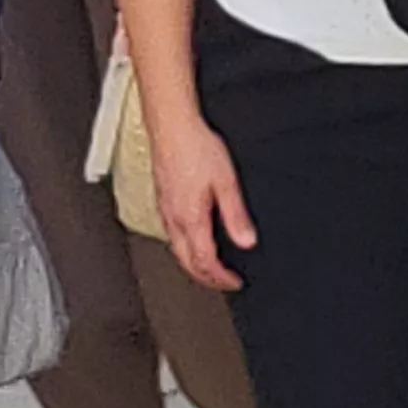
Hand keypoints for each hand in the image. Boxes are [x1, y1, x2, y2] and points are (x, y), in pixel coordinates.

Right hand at [149, 108, 257, 294]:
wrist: (171, 124)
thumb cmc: (195, 147)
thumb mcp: (226, 182)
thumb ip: (236, 215)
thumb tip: (246, 241)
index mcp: (190, 218)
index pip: (204, 261)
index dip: (220, 277)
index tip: (235, 282)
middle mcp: (173, 217)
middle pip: (186, 261)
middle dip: (205, 278)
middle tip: (223, 283)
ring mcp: (165, 209)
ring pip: (176, 249)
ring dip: (193, 263)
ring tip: (209, 266)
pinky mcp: (162, 199)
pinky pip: (170, 234)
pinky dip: (184, 247)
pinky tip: (191, 239)